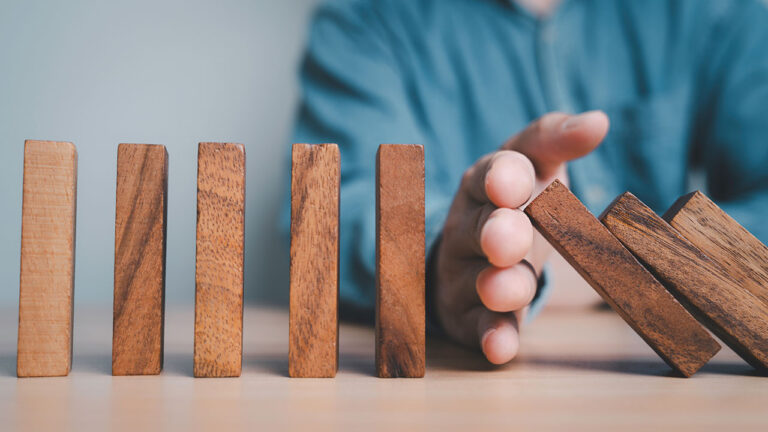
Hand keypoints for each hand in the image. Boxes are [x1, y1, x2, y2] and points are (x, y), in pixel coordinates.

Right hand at [434, 111, 609, 363]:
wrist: (477, 251)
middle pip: (477, 228)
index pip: (490, 174)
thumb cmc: (518, 201)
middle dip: (494, 234)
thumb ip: (557, 139)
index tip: (513, 183)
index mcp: (486, 184)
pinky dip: (489, 335)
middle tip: (509, 239)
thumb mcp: (535, 164)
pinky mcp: (470, 314)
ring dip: (495, 285)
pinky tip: (501, 348)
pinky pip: (478, 325)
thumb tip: (598, 119)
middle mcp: (470, 226)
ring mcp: (466, 272)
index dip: (501, 179)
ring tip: (510, 291)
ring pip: (477, 279)